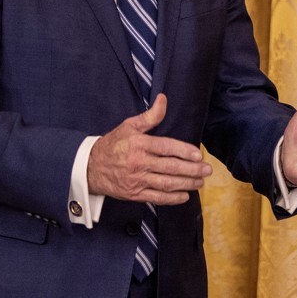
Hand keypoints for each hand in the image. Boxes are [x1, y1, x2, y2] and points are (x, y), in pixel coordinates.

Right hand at [87, 94, 211, 203]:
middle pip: (170, 167)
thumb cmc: (113, 145)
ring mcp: (137, 180)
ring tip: (200, 182)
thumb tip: (163, 99)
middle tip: (207, 170)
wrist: (89, 168)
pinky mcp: (134, 194)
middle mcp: (139, 163)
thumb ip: (150, 116)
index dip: (184, 151)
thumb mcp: (129, 126)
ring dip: (186, 184)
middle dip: (192, 170)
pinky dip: (172, 198)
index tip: (198, 155)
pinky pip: (157, 197)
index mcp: (139, 144)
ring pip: (166, 183)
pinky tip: (185, 196)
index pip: (166, 148)